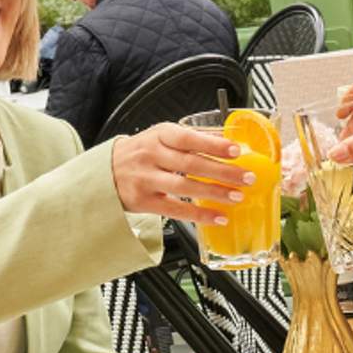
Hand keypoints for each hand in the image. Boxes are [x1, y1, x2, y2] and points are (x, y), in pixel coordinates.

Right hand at [111, 124, 253, 226]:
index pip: (189, 138)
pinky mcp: (144, 201)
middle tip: (246, 177)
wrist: (106, 172)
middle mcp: (152, 156)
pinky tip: (217, 216)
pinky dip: (199, 215)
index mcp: (160, 135)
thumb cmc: (140, 152)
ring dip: (214, 193)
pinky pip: (175, 210)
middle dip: (222, 171)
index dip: (213, 144)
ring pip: (184, 187)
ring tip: (237, 196)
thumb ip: (193, 137)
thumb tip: (227, 137)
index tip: (236, 150)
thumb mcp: (162, 136)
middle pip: (191, 164)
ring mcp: (146, 179)